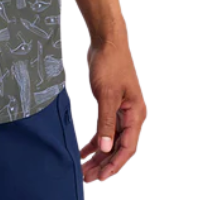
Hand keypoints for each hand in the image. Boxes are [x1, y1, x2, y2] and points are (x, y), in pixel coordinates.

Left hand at [80, 36, 146, 183]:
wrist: (106, 40)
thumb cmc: (110, 64)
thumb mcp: (106, 94)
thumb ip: (106, 122)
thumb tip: (106, 148)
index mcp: (136, 115)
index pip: (128, 147)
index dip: (115, 164)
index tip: (101, 178)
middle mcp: (131, 116)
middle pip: (118, 147)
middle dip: (104, 164)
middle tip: (87, 178)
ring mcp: (120, 112)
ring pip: (110, 141)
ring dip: (97, 155)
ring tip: (83, 170)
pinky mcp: (108, 106)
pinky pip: (103, 130)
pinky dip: (94, 141)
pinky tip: (83, 151)